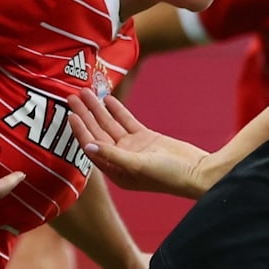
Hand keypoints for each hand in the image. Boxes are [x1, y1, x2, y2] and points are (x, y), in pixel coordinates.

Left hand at [64, 91, 210, 196]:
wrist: (197, 172)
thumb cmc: (168, 176)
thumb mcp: (137, 165)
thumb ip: (112, 155)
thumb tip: (88, 145)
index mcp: (115, 171)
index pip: (92, 146)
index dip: (80, 130)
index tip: (71, 114)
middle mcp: (120, 159)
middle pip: (98, 132)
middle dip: (85, 115)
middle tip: (72, 96)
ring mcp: (133, 148)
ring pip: (110, 124)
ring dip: (98, 109)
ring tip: (86, 92)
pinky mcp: (145, 138)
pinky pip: (127, 121)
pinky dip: (117, 110)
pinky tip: (107, 98)